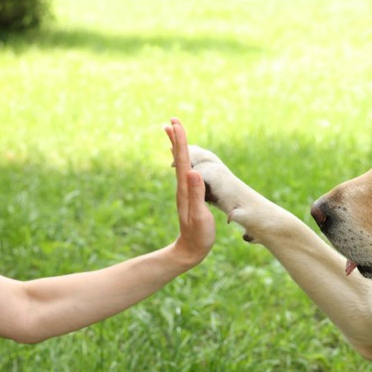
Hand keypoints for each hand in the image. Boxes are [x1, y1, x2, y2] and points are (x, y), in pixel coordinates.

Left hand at [164, 118, 215, 266]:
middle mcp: (182, 187)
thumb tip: (193, 171)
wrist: (190, 250)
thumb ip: (197, 194)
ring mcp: (185, 192)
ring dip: (178, 147)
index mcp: (185, 189)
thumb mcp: (200, 215)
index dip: (180, 142)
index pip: (182, 160)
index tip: (177, 124)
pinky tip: (185, 160)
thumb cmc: (198, 235)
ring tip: (174, 133)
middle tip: (172, 121)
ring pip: (181, 164)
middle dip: (177, 139)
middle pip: (179, 158)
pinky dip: (184, 161)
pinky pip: (185, 173)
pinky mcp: (189, 196)